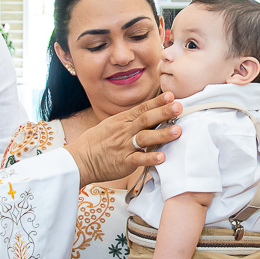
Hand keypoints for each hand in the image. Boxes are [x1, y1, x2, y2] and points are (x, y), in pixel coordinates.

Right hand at [65, 93, 180, 187]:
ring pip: (145, 138)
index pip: (142, 108)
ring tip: (177, 131)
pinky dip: (150, 158)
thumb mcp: (112, 125)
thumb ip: (130, 120)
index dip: (157, 102)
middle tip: (179, 107)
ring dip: (162, 134)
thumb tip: (150, 114)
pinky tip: (162, 157)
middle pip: (146, 119)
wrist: (80, 159)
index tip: (171, 96)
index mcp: (122, 120)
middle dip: (163, 113)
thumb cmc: (97, 142)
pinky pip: (138, 160)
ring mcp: (124, 146)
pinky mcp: (123, 162)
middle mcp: (124, 131)